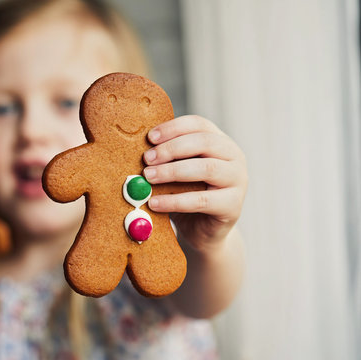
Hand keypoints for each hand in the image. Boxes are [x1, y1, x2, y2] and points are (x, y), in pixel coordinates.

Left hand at [143, 115, 247, 251]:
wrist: (202, 231)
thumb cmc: (186, 194)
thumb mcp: (177, 172)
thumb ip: (167, 158)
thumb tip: (141, 150)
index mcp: (220, 141)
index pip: (198, 124)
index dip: (173, 128)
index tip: (150, 137)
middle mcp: (234, 157)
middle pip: (204, 142)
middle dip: (171, 149)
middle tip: (147, 159)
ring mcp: (238, 180)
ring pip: (206, 168)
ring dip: (172, 171)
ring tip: (148, 177)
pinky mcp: (233, 205)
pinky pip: (201, 200)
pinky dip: (174, 201)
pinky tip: (155, 203)